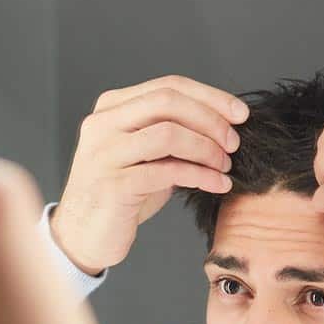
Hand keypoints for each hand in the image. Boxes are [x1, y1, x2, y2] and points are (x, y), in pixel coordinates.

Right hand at [51, 76, 248, 274]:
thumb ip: (170, 132)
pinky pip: (167, 172)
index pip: (168, 86)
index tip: (239, 114)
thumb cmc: (120, 195)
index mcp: (110, 108)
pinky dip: (200, 175)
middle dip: (210, 120)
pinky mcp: (112, 185)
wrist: (83, 236)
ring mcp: (104, 154)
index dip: (210, 97)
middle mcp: (102, 125)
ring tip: (224, 165)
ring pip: (168, 133)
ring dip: (206, 148)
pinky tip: (216, 184)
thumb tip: (223, 122)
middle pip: (168, 101)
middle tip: (233, 142)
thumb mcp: (143, 155)